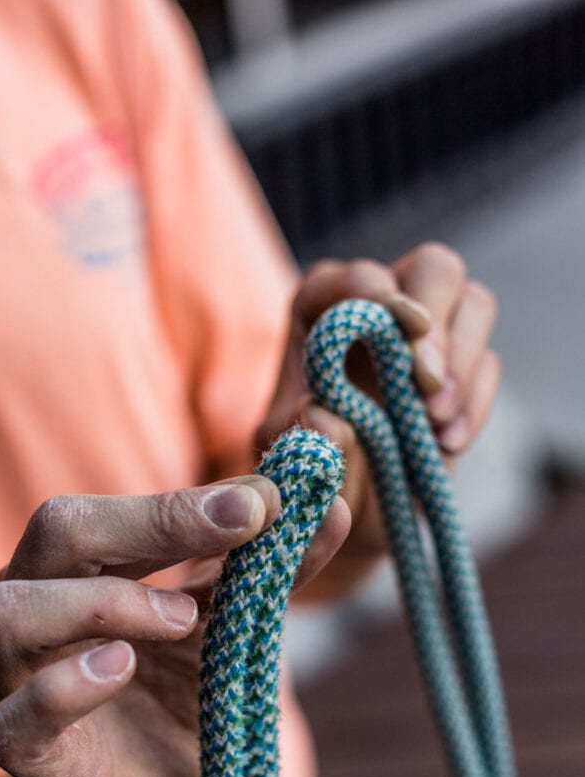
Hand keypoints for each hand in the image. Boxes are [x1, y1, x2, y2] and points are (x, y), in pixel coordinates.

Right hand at [0, 478, 292, 776]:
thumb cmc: (184, 699)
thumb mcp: (230, 625)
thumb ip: (269, 569)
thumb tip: (329, 506)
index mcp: (72, 569)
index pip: (105, 511)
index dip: (182, 501)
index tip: (267, 497)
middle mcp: (29, 608)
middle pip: (57, 532)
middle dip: (152, 523)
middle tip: (241, 527)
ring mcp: (10, 680)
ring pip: (14, 611)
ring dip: (107, 602)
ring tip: (182, 620)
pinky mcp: (18, 748)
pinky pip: (16, 713)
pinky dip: (68, 685)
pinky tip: (122, 669)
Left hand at [256, 243, 499, 595]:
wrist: (343, 508)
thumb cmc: (304, 464)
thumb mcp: (288, 452)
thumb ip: (299, 429)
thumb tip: (324, 413)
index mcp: (322, 305)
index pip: (358, 277)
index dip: (381, 296)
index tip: (401, 334)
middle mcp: (380, 305)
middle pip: (433, 269)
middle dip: (435, 324)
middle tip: (425, 383)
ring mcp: (427, 333)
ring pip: (474, 303)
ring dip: (462, 361)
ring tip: (434, 419)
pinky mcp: (461, 369)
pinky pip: (488, 364)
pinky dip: (475, 402)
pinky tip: (446, 442)